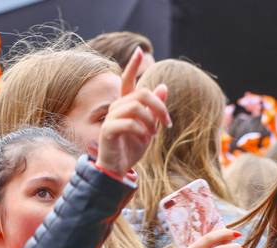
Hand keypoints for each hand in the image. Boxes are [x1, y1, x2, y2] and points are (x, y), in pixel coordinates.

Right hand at [96, 47, 172, 176]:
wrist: (119, 168)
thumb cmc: (132, 147)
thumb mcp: (150, 127)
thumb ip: (155, 108)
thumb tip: (164, 86)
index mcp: (126, 105)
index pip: (127, 80)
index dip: (133, 65)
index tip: (140, 50)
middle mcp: (116, 107)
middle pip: (141, 94)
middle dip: (159, 106)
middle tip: (168, 123)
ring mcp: (110, 118)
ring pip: (136, 107)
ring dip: (151, 121)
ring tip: (154, 135)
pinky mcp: (108, 130)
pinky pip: (129, 123)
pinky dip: (141, 130)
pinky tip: (144, 139)